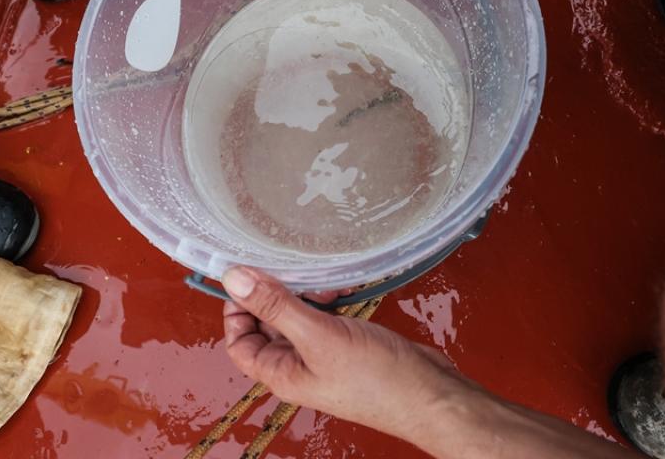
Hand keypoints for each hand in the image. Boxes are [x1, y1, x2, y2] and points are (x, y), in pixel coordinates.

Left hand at [220, 266, 471, 440]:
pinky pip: (325, 315)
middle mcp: (298, 366)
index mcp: (281, 373)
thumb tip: (233, 278)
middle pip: (267, 323)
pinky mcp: (347, 344)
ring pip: (298, 315)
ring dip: (304, 293)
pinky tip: (341, 286)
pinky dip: (328, 298)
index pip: (238, 340)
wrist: (431, 395)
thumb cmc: (376, 379)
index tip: (246, 275)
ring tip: (321, 279)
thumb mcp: (319, 337)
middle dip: (275, 294)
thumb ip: (275, 307)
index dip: (236, 308)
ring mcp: (324, 355)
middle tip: (288, 267)